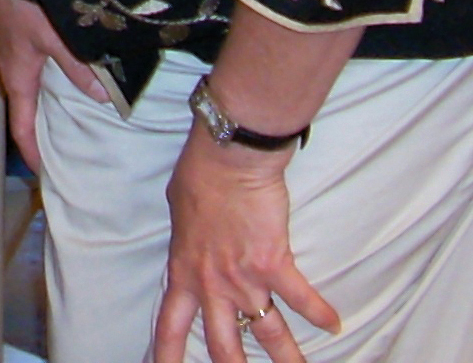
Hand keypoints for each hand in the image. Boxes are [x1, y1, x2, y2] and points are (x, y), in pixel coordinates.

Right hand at [0, 0, 108, 169]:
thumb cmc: (22, 0)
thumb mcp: (56, 37)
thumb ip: (79, 68)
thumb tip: (102, 97)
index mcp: (16, 76)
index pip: (21, 126)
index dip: (33, 153)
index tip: (46, 174)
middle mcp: (10, 68)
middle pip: (25, 109)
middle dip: (43, 131)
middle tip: (68, 149)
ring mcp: (11, 51)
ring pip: (30, 89)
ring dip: (48, 105)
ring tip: (74, 117)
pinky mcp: (17, 35)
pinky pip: (33, 70)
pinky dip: (49, 83)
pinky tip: (69, 75)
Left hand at [154, 128, 339, 362]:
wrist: (227, 159)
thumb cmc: (198, 177)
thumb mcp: (178, 213)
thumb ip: (187, 241)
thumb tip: (190, 244)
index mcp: (183, 271)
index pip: (170, 323)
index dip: (168, 353)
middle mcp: (212, 284)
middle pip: (222, 344)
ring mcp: (244, 279)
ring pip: (269, 334)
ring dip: (288, 358)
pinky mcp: (275, 265)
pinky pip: (302, 299)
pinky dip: (320, 313)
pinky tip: (334, 325)